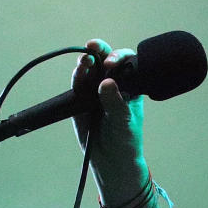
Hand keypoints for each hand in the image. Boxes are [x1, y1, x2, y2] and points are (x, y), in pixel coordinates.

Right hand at [71, 39, 149, 205]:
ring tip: (85, 61)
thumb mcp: (124, 121)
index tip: (113, 62)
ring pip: (89, 70)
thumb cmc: (126, 139)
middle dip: (99, 51)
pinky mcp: (80, 99)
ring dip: (85, 62)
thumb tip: (107, 83)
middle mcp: (113, 83)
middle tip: (93, 47)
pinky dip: (77, 76)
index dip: (120, 57)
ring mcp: (95, 90)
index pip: (127, 63)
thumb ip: (115, 103)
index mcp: (131, 85)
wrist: (111, 160)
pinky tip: (78, 71)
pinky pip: (78, 84)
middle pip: (105, 60)